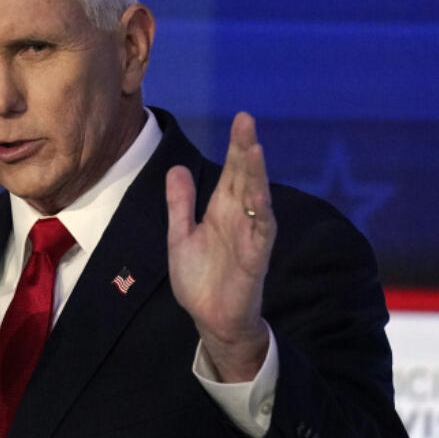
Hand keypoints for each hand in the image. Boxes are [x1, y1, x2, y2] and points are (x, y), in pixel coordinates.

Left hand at [166, 112, 275, 381]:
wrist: (211, 318)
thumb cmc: (201, 278)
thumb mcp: (181, 235)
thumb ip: (180, 203)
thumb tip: (177, 168)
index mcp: (222, 210)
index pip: (231, 171)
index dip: (236, 147)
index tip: (241, 118)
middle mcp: (240, 217)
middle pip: (245, 177)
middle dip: (246, 149)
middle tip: (246, 119)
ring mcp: (250, 236)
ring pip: (256, 198)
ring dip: (256, 175)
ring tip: (254, 148)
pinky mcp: (255, 258)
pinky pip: (261, 232)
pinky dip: (261, 212)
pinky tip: (259, 194)